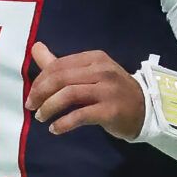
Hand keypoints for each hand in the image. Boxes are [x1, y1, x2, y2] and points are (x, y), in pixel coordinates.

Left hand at [24, 43, 144, 138]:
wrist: (145, 109)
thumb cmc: (112, 91)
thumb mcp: (89, 72)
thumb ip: (60, 63)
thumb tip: (35, 47)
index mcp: (94, 58)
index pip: (59, 65)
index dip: (40, 80)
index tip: (32, 95)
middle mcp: (101, 70)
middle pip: (61, 78)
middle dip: (41, 93)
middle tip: (31, 106)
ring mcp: (107, 90)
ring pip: (69, 94)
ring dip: (49, 107)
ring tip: (41, 117)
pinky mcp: (110, 110)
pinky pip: (80, 115)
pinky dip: (64, 123)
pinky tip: (55, 129)